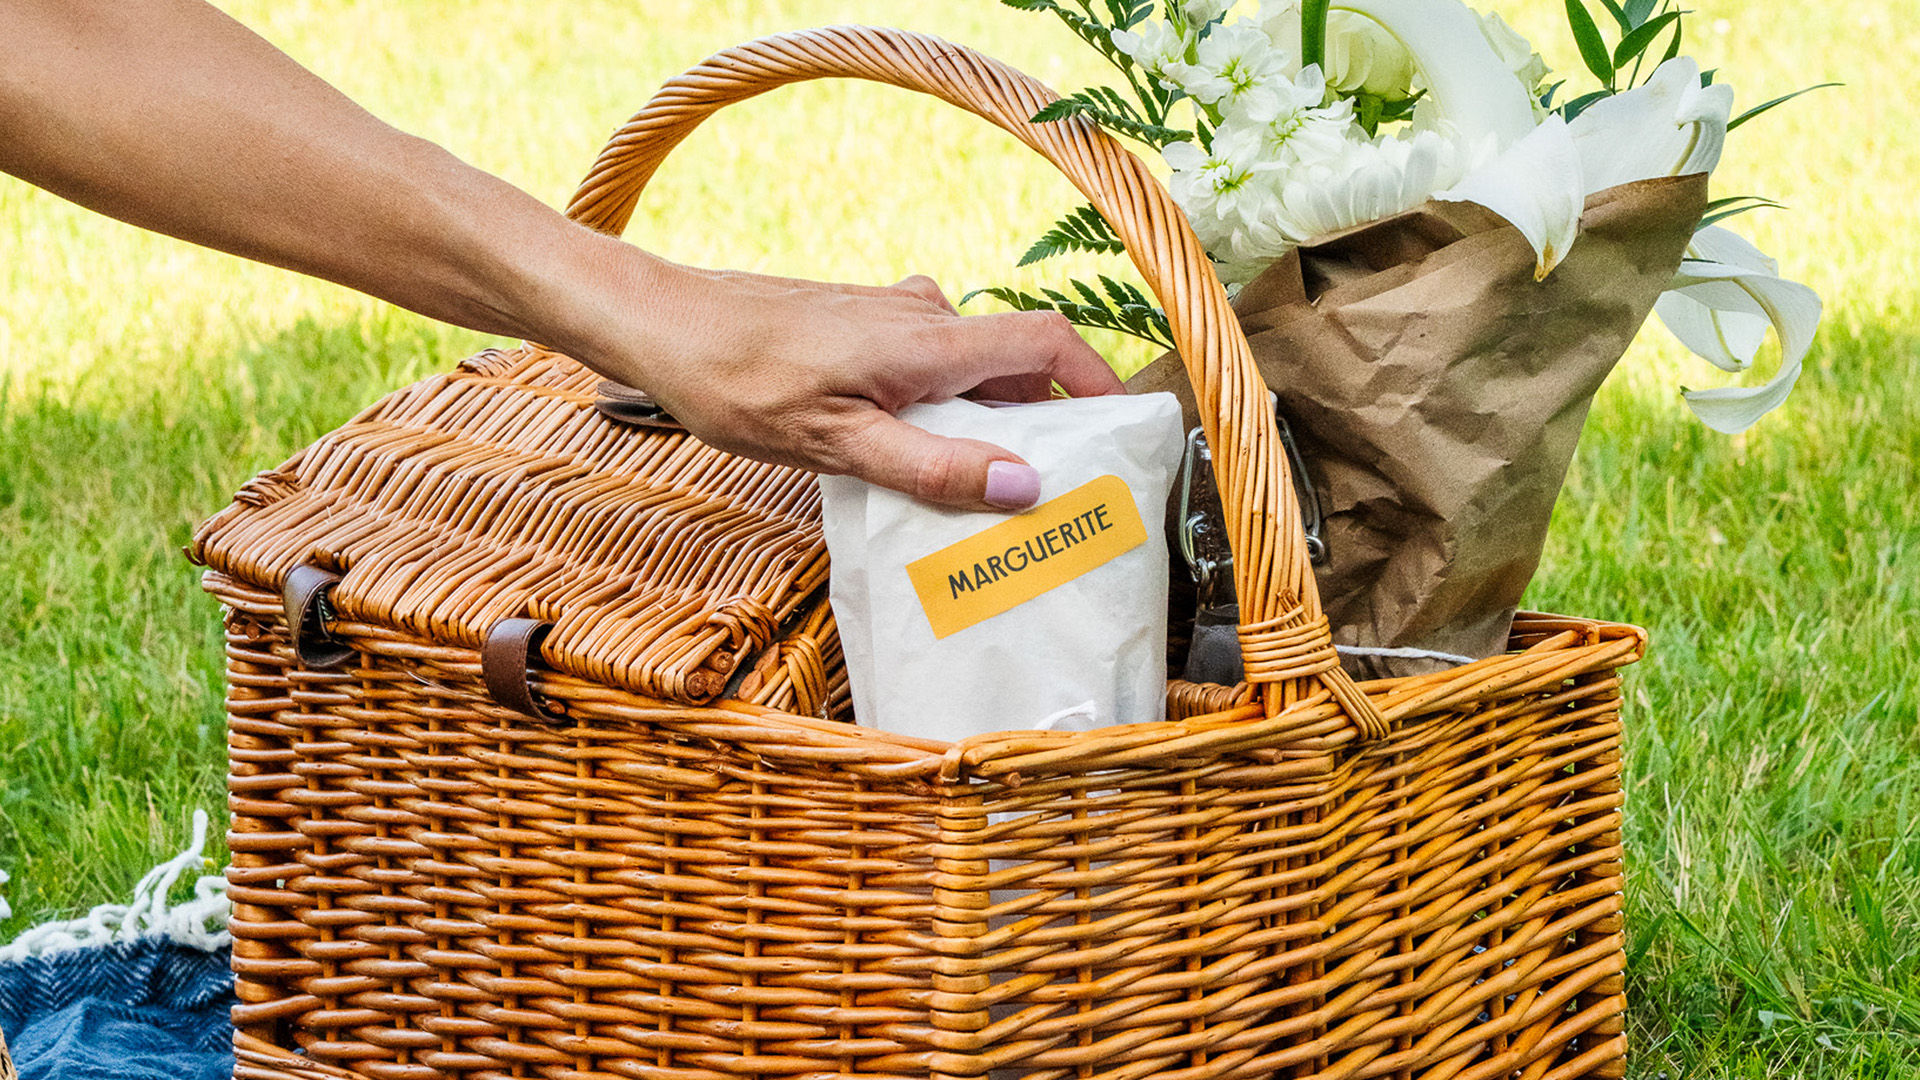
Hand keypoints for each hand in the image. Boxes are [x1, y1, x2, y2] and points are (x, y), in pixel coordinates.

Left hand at [552, 254, 1125, 510]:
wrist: (663, 326)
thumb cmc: (738, 383)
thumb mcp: (837, 444)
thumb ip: (931, 466)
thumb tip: (1023, 484)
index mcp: (928, 342)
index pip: (1047, 342)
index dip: (1098, 382)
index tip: (1123, 430)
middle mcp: (922, 317)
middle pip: (1014, 362)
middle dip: (1044, 421)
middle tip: (1055, 490)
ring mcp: (891, 316)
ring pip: (969, 367)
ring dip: (989, 419)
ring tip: (987, 489)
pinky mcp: (862, 326)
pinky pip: (930, 365)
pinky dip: (946, 406)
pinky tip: (918, 455)